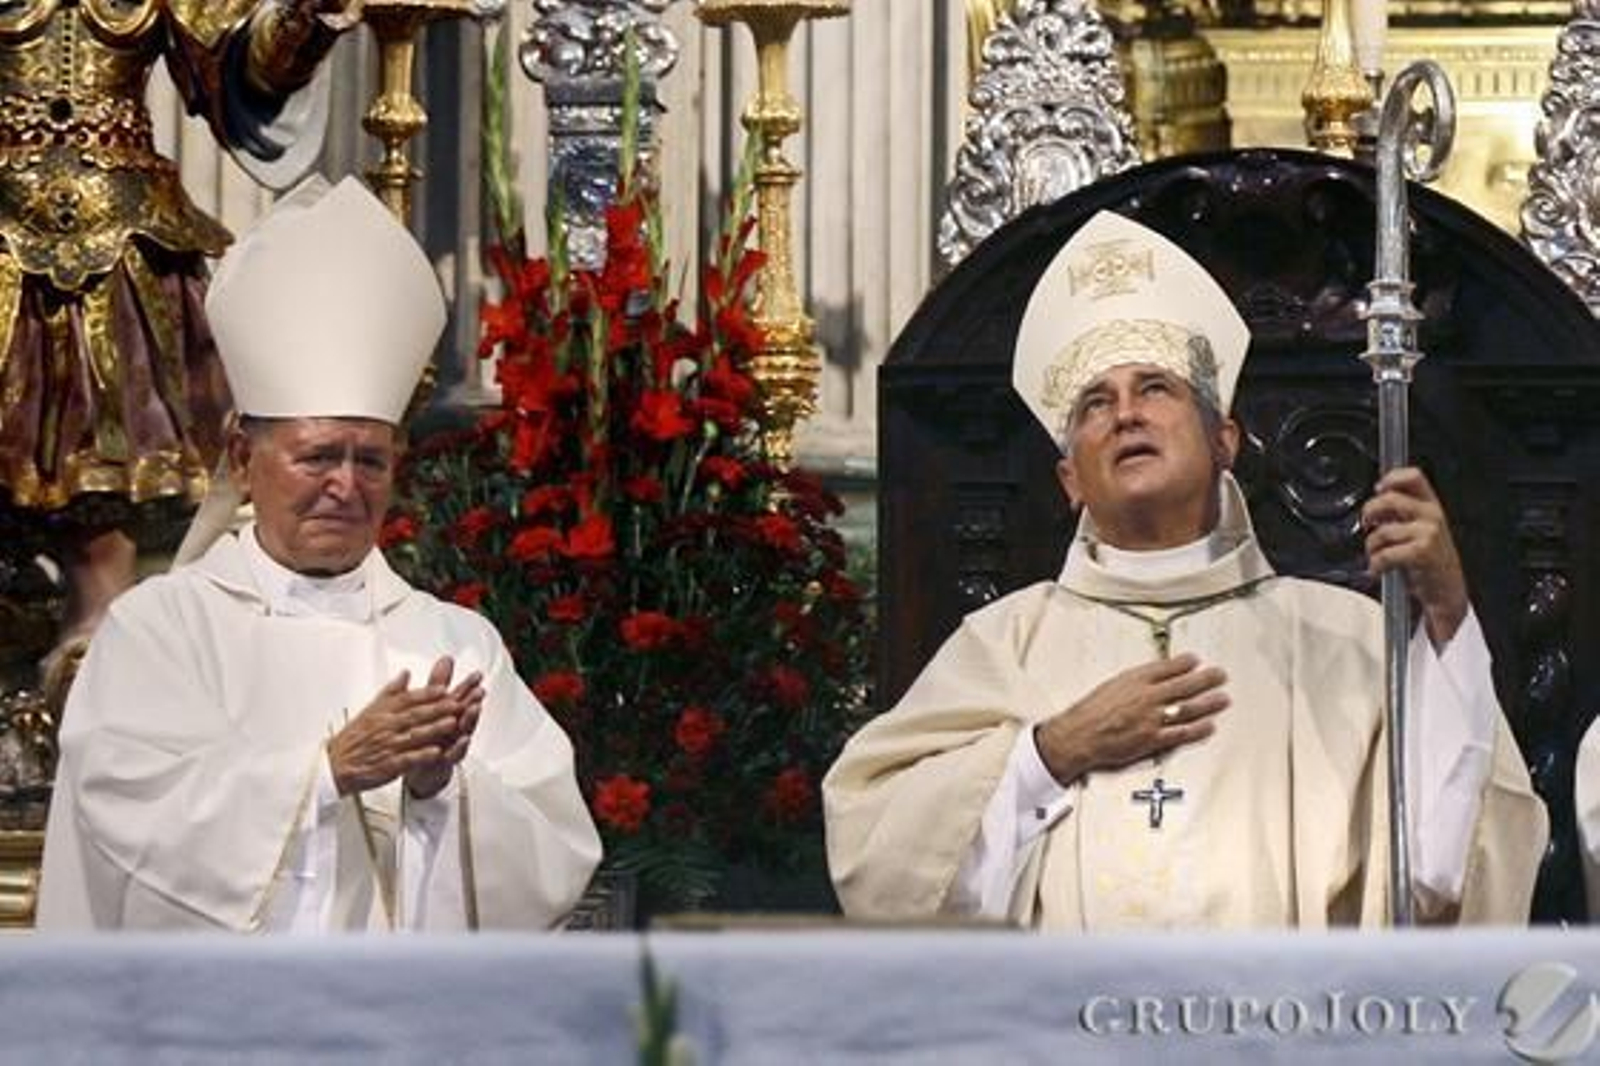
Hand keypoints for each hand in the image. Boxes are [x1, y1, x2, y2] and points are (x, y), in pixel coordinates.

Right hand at [327, 656, 482, 796]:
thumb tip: (406, 674)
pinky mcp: (388, 765)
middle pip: (414, 715)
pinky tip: (437, 752)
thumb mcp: (370, 710)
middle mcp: (386, 727)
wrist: (335, 765)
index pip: (407, 699)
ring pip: (414, 735)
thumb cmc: (354, 738)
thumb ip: (391, 692)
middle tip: (456, 703)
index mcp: (382, 712)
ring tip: (452, 723)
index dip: (426, 694)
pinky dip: (422, 755)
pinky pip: (407, 759)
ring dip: (434, 729)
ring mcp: (387, 746)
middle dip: (437, 708)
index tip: (443, 689)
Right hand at [1033, 653, 1228, 785]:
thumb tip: (1153, 677)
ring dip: (1209, 703)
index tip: (1196, 660)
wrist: (1078, 735)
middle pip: (1185, 685)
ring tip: (1222, 699)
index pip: (1168, 666)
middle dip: (1207, 679)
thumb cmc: (1090, 712)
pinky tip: (1209, 725)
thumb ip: (1135, 681)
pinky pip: (1182, 733)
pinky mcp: (1152, 740)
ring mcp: (1152, 719)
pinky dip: (1199, 729)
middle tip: (1220, 676)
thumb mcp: (1111, 685)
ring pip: (1189, 708)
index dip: (1186, 662)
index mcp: (1135, 680)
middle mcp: (1147, 697)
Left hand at [1362, 466, 1468, 643]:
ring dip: (1371, 547)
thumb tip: (1376, 500)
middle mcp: (1432, 515)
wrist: (1447, 592)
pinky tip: (1379, 570)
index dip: (1391, 478)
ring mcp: (1429, 533)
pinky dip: (1376, 564)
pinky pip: (1385, 553)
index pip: (1414, 476)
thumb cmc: (1429, 562)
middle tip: (1368, 525)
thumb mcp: (1419, 530)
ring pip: (1383, 530)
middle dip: (1370, 512)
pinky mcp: (1422, 552)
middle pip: (1390, 498)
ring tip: (1376, 557)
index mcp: (1431, 506)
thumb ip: (1401, 513)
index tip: (1378, 489)